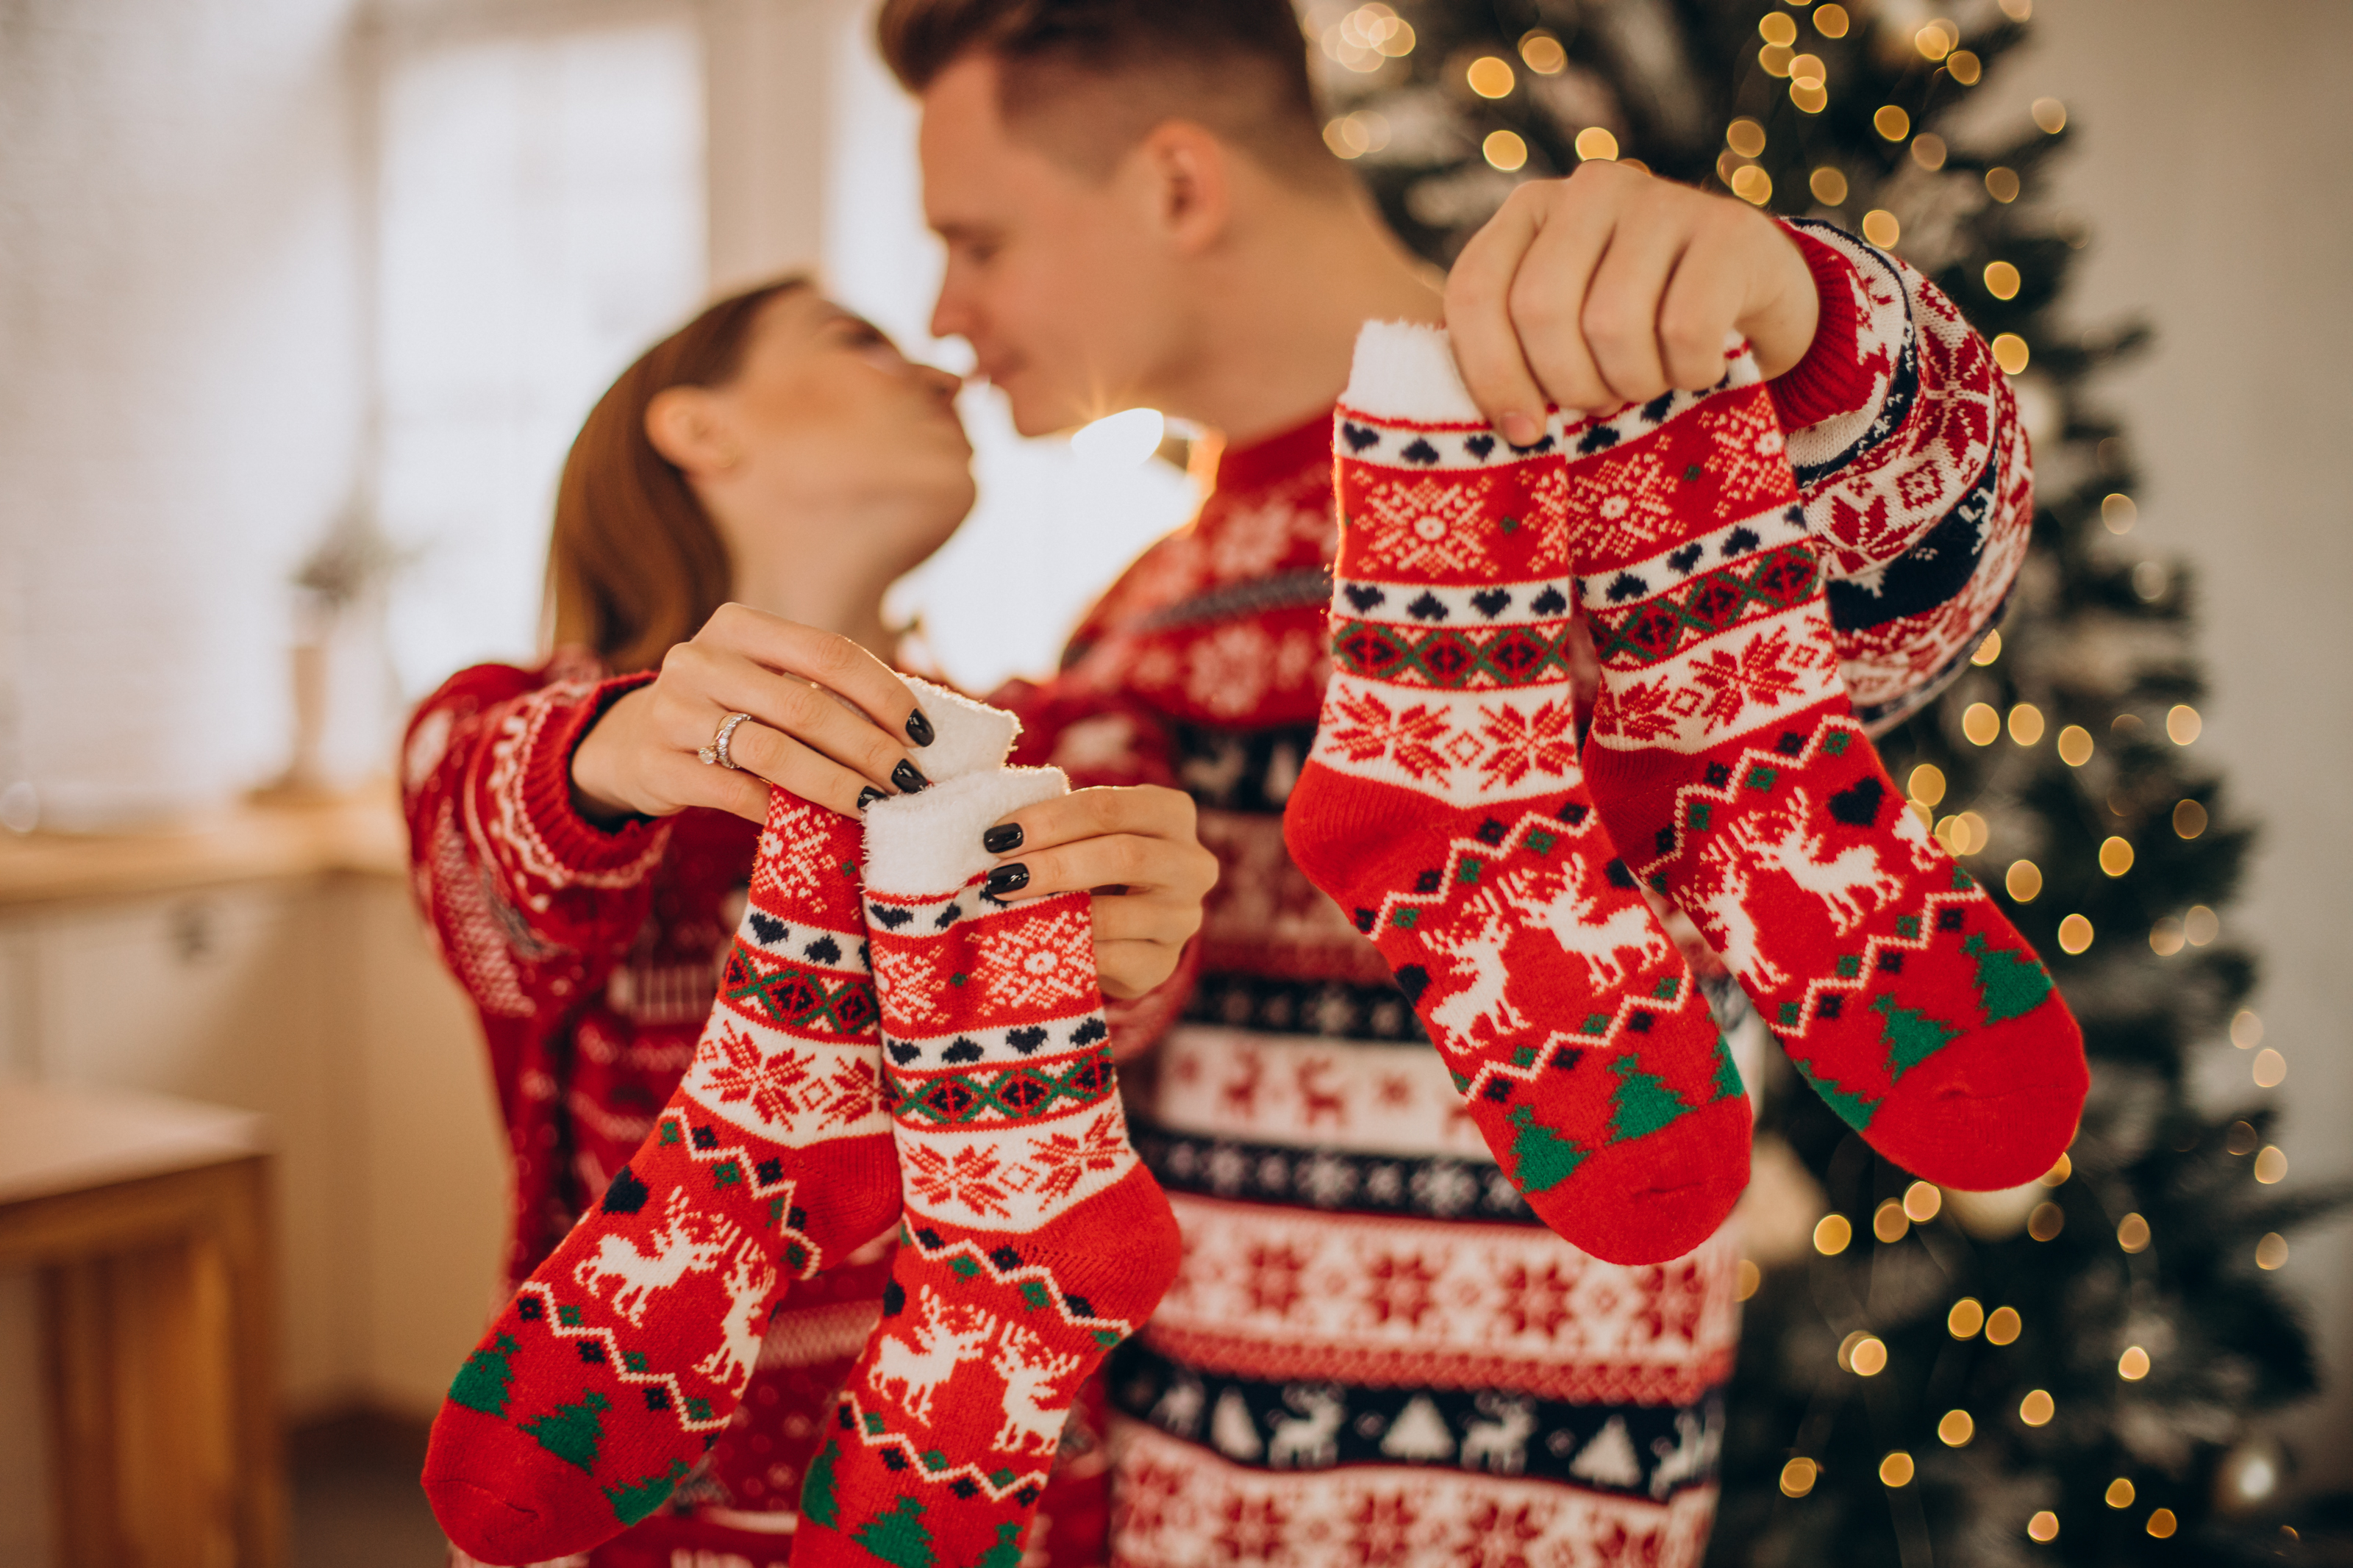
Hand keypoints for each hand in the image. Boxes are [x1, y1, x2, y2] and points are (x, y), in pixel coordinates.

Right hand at [570, 602, 935, 823]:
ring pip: (771, 751)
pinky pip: (734, 792)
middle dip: (867, 748)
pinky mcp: (656, 763)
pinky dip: (780, 810)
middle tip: (909, 781)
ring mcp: (672, 710)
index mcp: (739, 625)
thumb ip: (819, 690)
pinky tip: (815, 824)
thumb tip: (911, 734)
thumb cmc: (724, 710)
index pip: (828, 651)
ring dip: (834, 784)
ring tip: (875, 805)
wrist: (630, 742)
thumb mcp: (762, 680)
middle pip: (805, 704)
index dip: (884, 693)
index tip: (923, 734)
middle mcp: (701, 658)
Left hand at [978, 785, 1218, 999]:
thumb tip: (999, 838)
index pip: (1110, 807)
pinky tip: (1037, 945)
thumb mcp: (1086, 834)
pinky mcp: (1163, 964)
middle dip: (1053, 865)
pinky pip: (1111, 959)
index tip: (998, 836)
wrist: (1123, 928)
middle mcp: (1191, 864)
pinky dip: (1069, 951)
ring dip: (1055, 913)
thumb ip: (1057, 827)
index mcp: (1172, 814)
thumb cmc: (1092, 862)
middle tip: (999, 876)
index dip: (1050, 820)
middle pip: (1123, 856)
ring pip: (1117, 915)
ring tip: (1008, 911)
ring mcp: (1183, 918)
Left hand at [1446, 161, 1819, 439]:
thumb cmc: (1643, 333)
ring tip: (1653, 381)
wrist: (1763, 306)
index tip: (1524, 430)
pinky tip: (1702, 367)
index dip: (1490, 373)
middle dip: (1568, 383)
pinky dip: (1691, 372)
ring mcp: (1662, 198)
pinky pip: (1685, 329)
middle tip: (1602, 402)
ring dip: (1632, 382)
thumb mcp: (1568, 336)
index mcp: (1531, 212)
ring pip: (1611, 324)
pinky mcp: (1729, 228)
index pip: (1475, 290)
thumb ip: (1516, 354)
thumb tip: (1501, 419)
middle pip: (1539, 308)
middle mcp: (1590, 189)